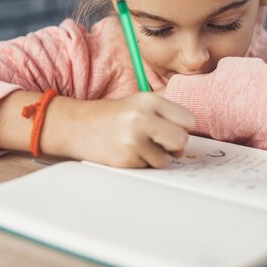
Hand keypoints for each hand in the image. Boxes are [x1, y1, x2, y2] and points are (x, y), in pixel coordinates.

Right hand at [64, 93, 194, 167]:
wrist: (77, 126)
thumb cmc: (111, 116)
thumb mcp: (138, 103)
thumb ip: (165, 114)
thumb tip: (189, 133)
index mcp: (148, 100)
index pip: (187, 119)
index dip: (182, 127)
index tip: (172, 128)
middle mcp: (141, 117)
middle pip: (181, 140)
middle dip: (175, 145)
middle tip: (161, 141)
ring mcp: (133, 139)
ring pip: (167, 158)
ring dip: (156, 156)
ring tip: (137, 144)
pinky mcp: (127, 158)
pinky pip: (149, 167)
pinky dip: (142, 162)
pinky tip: (127, 151)